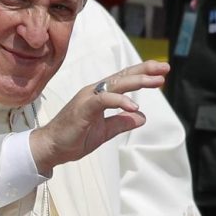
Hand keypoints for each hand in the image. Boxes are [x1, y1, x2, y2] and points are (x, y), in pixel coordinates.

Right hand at [30, 60, 168, 174]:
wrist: (51, 147)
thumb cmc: (74, 138)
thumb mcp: (105, 131)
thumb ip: (121, 123)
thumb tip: (142, 117)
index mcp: (100, 95)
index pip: (124, 79)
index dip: (143, 73)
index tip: (162, 71)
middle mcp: (95, 91)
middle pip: (123, 76)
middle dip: (145, 71)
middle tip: (164, 68)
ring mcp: (88, 98)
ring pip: (116, 84)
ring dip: (137, 81)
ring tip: (156, 82)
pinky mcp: (83, 108)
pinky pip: (104, 100)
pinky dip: (120, 101)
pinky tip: (134, 107)